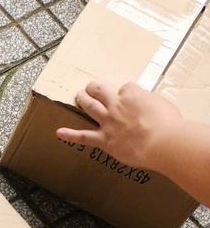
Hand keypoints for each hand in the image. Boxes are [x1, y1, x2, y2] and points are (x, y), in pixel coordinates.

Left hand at [56, 80, 181, 169]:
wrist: (161, 141)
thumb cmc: (168, 124)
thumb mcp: (163, 105)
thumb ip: (151, 104)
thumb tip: (148, 108)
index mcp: (133, 93)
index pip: (125, 88)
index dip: (126, 93)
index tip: (130, 99)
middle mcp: (117, 105)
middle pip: (101, 91)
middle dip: (94, 87)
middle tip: (91, 86)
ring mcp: (108, 121)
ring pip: (90, 107)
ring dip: (82, 100)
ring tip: (77, 95)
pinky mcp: (104, 140)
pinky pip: (83, 137)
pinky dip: (70, 135)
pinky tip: (59, 132)